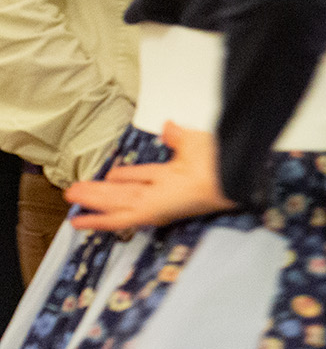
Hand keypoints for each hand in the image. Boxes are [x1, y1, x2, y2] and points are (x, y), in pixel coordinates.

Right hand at [65, 122, 235, 230]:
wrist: (230, 173)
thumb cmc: (222, 158)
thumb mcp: (197, 141)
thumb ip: (179, 136)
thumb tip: (168, 126)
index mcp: (174, 174)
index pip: (143, 176)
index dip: (125, 176)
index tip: (112, 175)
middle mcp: (163, 190)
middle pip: (125, 192)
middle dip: (102, 192)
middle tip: (79, 191)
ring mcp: (156, 202)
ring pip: (117, 203)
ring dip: (94, 201)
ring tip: (73, 198)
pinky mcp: (151, 212)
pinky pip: (120, 219)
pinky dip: (99, 221)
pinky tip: (82, 221)